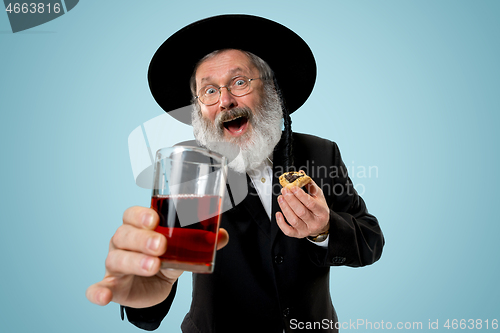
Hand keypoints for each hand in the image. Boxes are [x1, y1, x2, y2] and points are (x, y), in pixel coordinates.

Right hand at [86, 206, 228, 307]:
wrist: (155, 284)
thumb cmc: (165, 257)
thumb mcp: (182, 248)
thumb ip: (201, 241)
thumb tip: (222, 236)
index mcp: (137, 227)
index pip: (132, 214)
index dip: (141, 215)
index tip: (154, 219)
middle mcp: (123, 242)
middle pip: (124, 234)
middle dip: (142, 239)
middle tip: (161, 246)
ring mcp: (115, 263)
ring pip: (116, 258)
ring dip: (134, 261)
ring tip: (153, 266)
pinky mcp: (113, 285)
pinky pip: (100, 286)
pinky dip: (98, 291)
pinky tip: (102, 295)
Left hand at [276, 177, 329, 238]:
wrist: (321, 225)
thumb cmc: (319, 209)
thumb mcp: (318, 196)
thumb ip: (310, 185)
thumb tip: (300, 173)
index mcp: (322, 212)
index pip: (311, 204)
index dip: (301, 195)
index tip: (293, 187)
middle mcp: (315, 222)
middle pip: (301, 212)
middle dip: (291, 200)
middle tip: (284, 190)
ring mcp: (306, 230)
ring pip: (294, 220)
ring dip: (285, 208)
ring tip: (280, 198)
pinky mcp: (298, 235)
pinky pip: (288, 231)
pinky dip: (281, 223)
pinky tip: (278, 213)